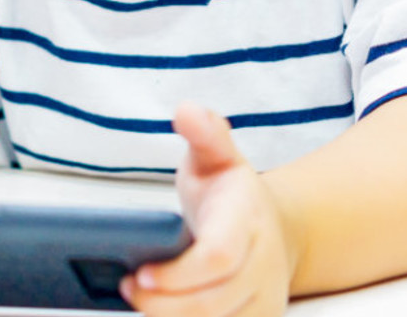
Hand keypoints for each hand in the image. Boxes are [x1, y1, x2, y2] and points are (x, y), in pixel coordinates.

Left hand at [121, 103, 297, 316]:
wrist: (278, 229)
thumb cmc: (231, 193)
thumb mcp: (217, 155)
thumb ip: (204, 133)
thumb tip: (186, 110)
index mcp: (248, 219)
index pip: (219, 256)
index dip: (179, 274)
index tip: (141, 274)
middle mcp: (263, 264)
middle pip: (212, 301)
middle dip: (163, 303)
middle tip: (128, 288)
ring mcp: (265, 298)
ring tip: (138, 300)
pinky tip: (161, 312)